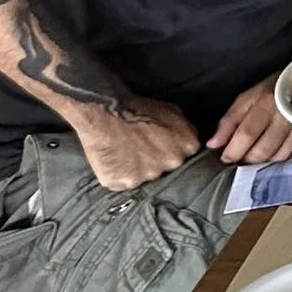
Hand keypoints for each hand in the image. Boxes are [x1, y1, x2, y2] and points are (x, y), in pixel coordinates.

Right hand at [74, 97, 200, 194]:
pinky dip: (119, 174)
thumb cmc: (135, 108)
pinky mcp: (128, 183)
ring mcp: (151, 175)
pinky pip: (125, 183)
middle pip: (167, 168)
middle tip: (139, 148)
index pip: (185, 155)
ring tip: (124, 151)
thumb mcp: (170, 110)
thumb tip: (186, 139)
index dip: (169, 150)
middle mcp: (172, 162)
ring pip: (146, 176)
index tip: (159, 145)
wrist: (104, 114)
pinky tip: (114, 160)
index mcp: (187, 145)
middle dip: (155, 160)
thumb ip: (184, 129)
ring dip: (137, 168)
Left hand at [209, 77, 291, 167]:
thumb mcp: (245, 99)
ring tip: (247, 159)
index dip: (233, 150)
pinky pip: (284, 157)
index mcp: (265, 105)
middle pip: (261, 150)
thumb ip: (229, 122)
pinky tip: (263, 159)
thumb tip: (213, 144)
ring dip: (257, 163)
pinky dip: (270, 161)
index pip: (247, 133)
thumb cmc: (269, 91)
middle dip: (244, 160)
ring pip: (273, 157)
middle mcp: (281, 118)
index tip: (224, 158)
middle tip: (235, 160)